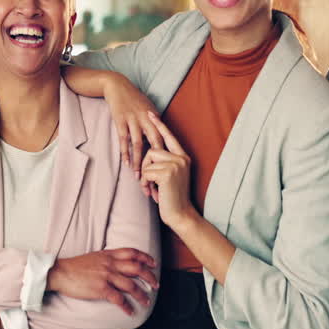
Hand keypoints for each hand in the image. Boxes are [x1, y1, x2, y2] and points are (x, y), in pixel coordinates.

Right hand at [47, 249, 158, 314]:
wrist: (60, 272)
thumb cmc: (75, 266)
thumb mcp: (94, 257)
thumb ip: (107, 259)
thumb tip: (118, 264)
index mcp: (109, 255)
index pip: (132, 253)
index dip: (145, 258)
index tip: (153, 264)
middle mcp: (110, 264)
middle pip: (137, 268)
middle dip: (149, 277)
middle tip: (155, 285)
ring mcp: (106, 276)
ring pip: (131, 285)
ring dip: (141, 294)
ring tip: (146, 301)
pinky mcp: (101, 289)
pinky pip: (119, 298)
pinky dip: (126, 306)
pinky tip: (130, 312)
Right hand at [103, 74, 161, 178]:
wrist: (118, 86)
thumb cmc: (134, 98)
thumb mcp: (148, 107)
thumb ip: (155, 123)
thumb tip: (162, 138)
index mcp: (155, 117)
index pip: (164, 138)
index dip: (167, 154)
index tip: (169, 168)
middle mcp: (147, 119)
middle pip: (155, 142)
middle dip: (156, 161)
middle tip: (156, 176)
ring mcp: (133, 120)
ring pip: (139, 144)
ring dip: (139, 161)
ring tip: (139, 176)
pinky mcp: (121, 121)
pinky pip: (124, 140)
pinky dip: (125, 152)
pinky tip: (126, 164)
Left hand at [139, 112, 196, 230]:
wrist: (181, 214)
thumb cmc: (172, 197)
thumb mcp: (170, 177)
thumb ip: (164, 163)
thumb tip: (150, 154)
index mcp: (183, 157)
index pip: (169, 137)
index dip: (159, 125)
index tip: (150, 113)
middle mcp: (181, 158)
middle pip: (153, 149)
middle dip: (145, 166)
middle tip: (148, 183)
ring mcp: (176, 165)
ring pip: (148, 160)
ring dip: (145, 177)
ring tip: (152, 189)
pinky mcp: (167, 173)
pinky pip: (147, 172)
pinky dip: (146, 183)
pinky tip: (154, 193)